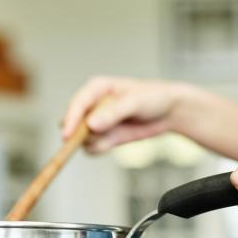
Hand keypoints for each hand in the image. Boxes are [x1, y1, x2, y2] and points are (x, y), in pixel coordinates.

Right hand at [62, 77, 189, 153]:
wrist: (169, 111)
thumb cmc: (153, 98)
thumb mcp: (135, 102)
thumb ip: (113, 112)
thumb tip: (91, 125)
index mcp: (96, 88)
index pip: (77, 104)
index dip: (70, 119)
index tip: (67, 135)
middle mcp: (92, 105)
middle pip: (73, 124)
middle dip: (81, 134)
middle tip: (100, 136)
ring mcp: (96, 122)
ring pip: (82, 139)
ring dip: (95, 141)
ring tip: (116, 134)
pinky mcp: (103, 136)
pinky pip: (92, 148)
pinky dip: (101, 148)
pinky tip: (116, 141)